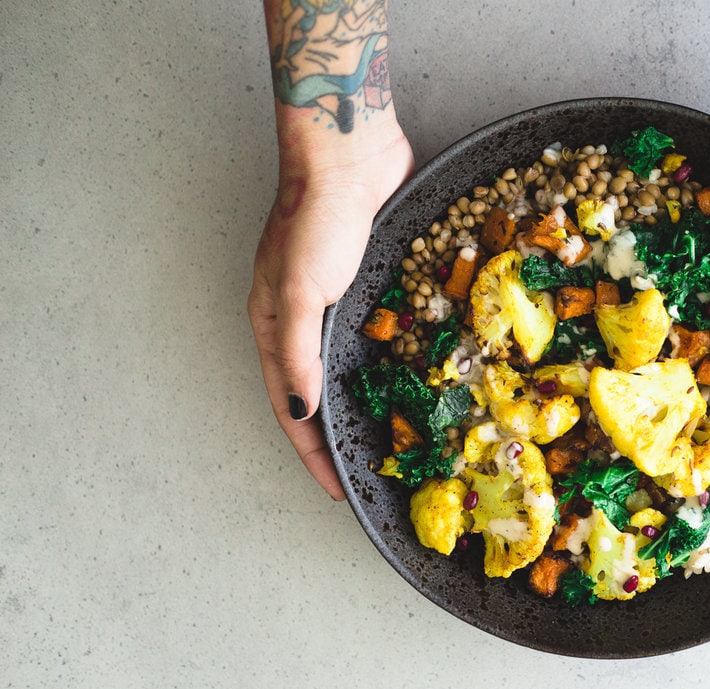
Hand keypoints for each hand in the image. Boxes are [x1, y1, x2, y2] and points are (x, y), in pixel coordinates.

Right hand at [249, 133, 413, 498]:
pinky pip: (379, 337)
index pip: (291, 409)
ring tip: (396, 437)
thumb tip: (298, 410)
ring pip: (350, 370)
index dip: (313, 454)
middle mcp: (304, 321)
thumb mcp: (300, 290)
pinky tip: (414, 380)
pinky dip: (392, 364)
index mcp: (274, 326)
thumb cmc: (318, 218)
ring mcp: (337, 303)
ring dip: (367, 404)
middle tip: (372, 473)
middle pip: (319, 396)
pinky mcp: (371, 284)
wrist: (350, 154)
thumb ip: (297, 352)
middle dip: (339, 438)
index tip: (340, 492)